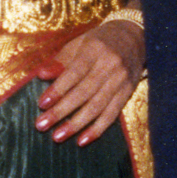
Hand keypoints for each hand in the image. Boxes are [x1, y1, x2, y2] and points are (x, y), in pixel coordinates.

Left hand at [35, 20, 144, 145]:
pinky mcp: (128, 92)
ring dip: (76, 124)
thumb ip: (61, 60)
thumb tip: (41, 75)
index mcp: (95, 50)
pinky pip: (112, 115)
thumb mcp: (79, 44)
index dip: (58, 90)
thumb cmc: (100, 41)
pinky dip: (97, 129)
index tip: (41, 104)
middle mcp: (110, 65)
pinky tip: (82, 140)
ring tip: (58, 136)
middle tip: (42, 126)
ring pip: (97, 107)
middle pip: (84, 93)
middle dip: (61, 111)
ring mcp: (121, 80)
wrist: (135, 37)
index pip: (74, 73)